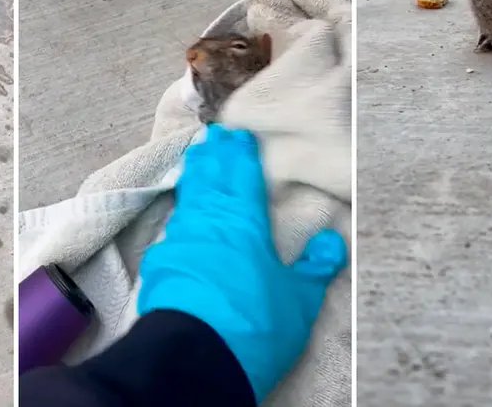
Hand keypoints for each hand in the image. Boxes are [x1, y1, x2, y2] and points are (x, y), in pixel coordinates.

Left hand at [137, 124, 346, 401]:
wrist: (194, 358)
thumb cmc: (255, 325)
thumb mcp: (299, 301)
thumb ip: (315, 268)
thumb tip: (331, 241)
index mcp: (245, 222)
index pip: (241, 175)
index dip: (239, 153)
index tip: (236, 133)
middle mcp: (209, 222)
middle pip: (209, 178)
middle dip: (213, 155)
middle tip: (212, 135)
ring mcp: (179, 241)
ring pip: (189, 198)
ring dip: (194, 178)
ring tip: (196, 161)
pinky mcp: (160, 266)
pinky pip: (173, 228)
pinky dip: (180, 213)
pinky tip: (181, 216)